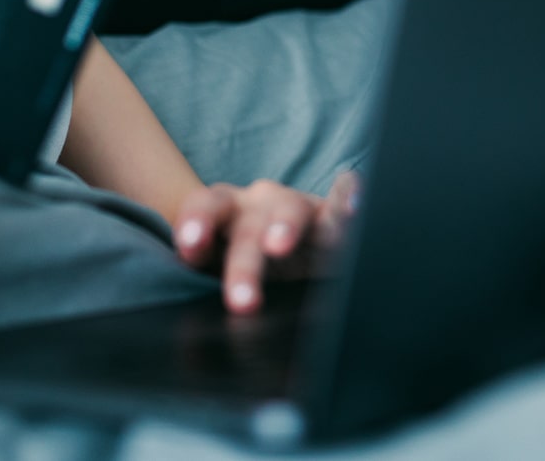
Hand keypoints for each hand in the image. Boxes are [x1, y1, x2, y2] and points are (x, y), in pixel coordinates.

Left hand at [172, 171, 359, 313]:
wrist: (284, 248)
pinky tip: (354, 206)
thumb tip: (200, 346)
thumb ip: (208, 286)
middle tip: (242, 301)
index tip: (190, 246)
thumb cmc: (243, 261)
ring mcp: (296, 207)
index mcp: (224, 211)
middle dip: (244, 263)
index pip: (206, 206)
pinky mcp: (330, 216)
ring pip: (290, 211)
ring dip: (284, 228)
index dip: (196, 222)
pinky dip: (347, 199)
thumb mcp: (219, 270)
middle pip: (247, 225)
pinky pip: (340, 203)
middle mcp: (259, 204)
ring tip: (278, 247)